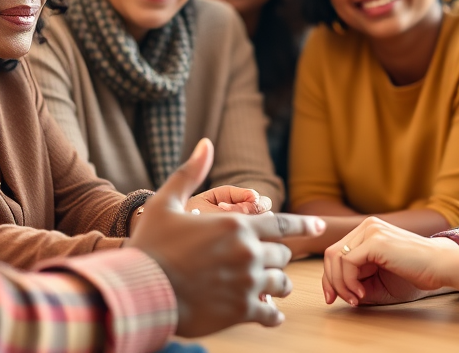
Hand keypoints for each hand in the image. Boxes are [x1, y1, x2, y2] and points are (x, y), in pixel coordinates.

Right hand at [132, 138, 325, 336]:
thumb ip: (191, 172)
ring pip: (280, 282)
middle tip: (266, 260)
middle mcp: (248, 252)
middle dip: (276, 256)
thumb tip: (205, 143)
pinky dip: (272, 315)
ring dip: (277, 283)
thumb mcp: (166, 202)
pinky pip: (270, 313)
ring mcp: (247, 282)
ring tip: (270, 285)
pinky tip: (271, 316)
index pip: (281, 223)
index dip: (302, 225)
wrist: (139, 291)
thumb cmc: (150, 246)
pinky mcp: (241, 311)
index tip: (319, 227)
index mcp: (236, 225)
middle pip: (281, 254)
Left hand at [321, 217, 457, 306]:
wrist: (442, 266)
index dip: (330, 276)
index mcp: (368, 230)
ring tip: (355, 299)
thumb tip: (335, 290)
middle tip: (337, 300)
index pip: (337, 251)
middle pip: (331, 254)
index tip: (333, 296)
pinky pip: (347, 262)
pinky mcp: (375, 240)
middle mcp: (367, 226)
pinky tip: (361, 294)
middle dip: (330, 281)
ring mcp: (370, 230)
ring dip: (340, 284)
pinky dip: (348, 282)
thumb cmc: (417, 272)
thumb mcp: (380, 276)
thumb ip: (358, 278)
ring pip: (336, 258)